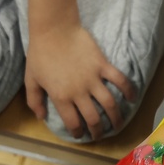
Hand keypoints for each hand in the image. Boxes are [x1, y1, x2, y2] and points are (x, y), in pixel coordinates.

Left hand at [25, 21, 135, 140]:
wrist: (54, 29)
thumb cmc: (40, 54)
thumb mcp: (31, 79)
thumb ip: (34, 100)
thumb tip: (41, 117)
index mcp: (61, 98)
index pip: (73, 123)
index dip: (78, 132)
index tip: (80, 134)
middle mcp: (79, 92)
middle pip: (93, 119)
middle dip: (98, 131)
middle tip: (100, 135)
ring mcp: (93, 79)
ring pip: (109, 104)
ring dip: (116, 117)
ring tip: (118, 124)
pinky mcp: (103, 66)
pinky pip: (119, 80)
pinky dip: (128, 90)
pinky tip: (132, 98)